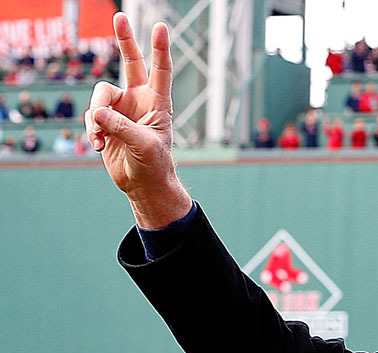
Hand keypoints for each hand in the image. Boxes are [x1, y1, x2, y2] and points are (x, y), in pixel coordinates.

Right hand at [85, 12, 191, 227]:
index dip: (160, 49)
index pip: (160, 71)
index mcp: (157, 103)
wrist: (143, 184)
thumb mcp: (143, 147)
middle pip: (130, 63)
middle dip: (125, 41)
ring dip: (97, 115)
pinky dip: (92, 129)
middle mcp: (139, 100)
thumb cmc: (154, 165)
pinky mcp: (106, 120)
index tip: (161, 27)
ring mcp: (121, 108)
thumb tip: (98, 113)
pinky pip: (92, 115)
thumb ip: (121, 127)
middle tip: (120, 17)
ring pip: (100, 95)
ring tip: (102, 138)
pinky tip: (99, 145)